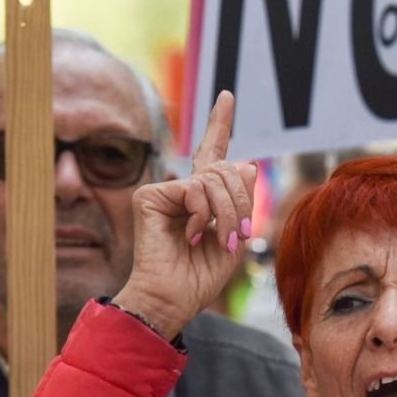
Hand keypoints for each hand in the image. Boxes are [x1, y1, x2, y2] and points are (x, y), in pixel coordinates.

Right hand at [112, 90, 257, 340]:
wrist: (173, 299)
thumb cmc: (200, 278)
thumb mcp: (234, 238)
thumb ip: (242, 202)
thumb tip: (247, 162)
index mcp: (201, 199)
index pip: (213, 155)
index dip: (219, 125)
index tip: (226, 97)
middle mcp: (182, 190)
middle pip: (227, 170)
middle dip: (241, 202)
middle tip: (237, 235)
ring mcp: (164, 191)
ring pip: (214, 178)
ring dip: (227, 212)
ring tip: (219, 240)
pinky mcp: (149, 196)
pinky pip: (194, 189)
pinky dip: (203, 215)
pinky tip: (191, 236)